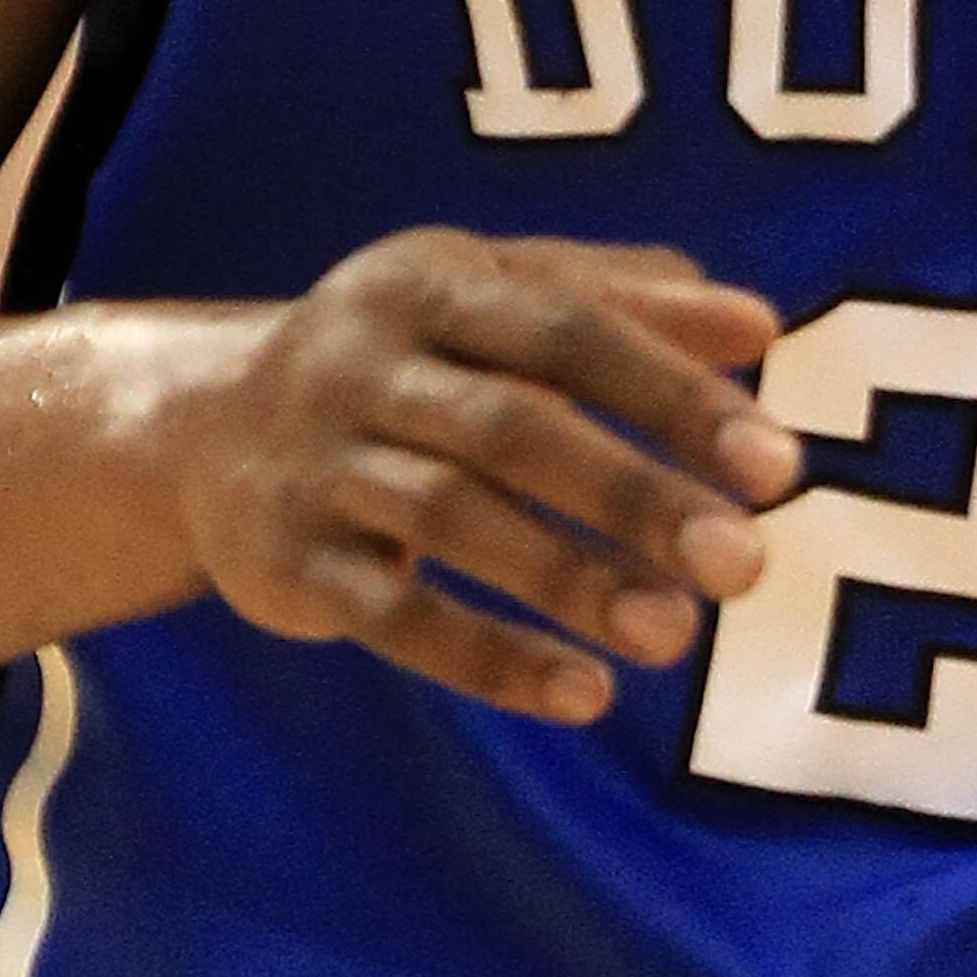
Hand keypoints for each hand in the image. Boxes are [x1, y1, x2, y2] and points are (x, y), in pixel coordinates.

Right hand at [171, 232, 800, 724]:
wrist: (198, 428)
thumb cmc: (405, 359)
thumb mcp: (498, 299)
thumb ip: (628, 302)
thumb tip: (760, 324)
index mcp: (436, 283)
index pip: (570, 330)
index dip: (676, 393)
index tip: (779, 464)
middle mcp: (365, 362)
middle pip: (513, 427)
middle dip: (633, 495)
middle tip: (745, 561)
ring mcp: (318, 463)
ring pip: (451, 520)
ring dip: (568, 581)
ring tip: (675, 635)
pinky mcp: (288, 561)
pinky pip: (391, 617)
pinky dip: (487, 656)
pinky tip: (582, 693)